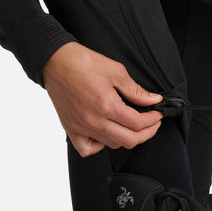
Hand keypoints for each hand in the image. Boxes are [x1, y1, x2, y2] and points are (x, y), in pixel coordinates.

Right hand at [42, 42, 162, 156]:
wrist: (54, 61)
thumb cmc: (82, 62)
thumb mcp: (116, 71)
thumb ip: (136, 90)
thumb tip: (154, 100)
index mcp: (107, 105)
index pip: (138, 123)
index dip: (152, 120)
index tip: (157, 114)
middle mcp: (94, 120)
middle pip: (129, 140)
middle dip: (147, 133)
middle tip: (152, 124)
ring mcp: (81, 127)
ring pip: (112, 145)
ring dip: (127, 138)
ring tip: (133, 127)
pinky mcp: (71, 129)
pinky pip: (87, 149)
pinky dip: (99, 146)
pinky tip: (106, 135)